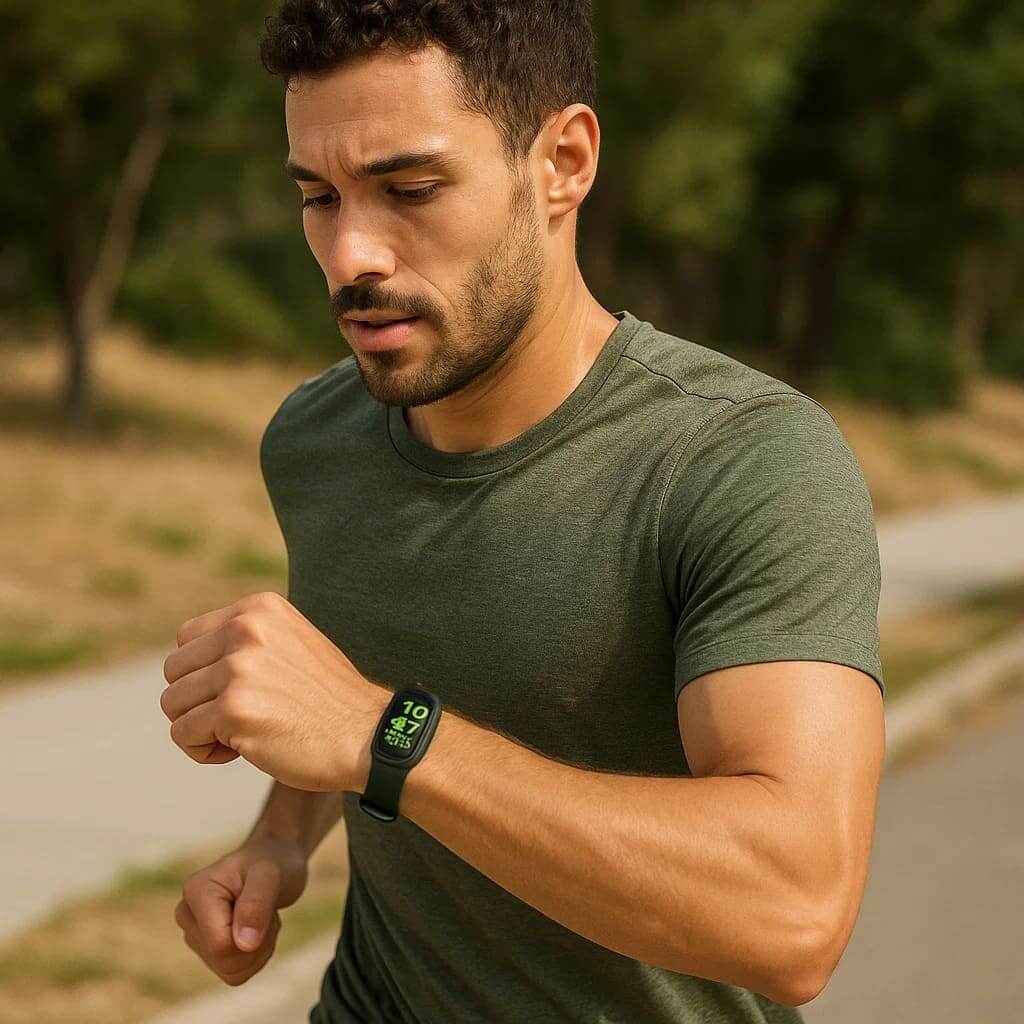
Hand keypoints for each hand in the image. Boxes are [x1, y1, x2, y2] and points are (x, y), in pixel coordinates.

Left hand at [162, 591, 389, 791]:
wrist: (367, 737)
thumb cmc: (328, 701)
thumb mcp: (291, 645)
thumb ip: (247, 641)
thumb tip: (189, 660)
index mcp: (259, 609)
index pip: (187, 639)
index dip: (203, 674)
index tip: (239, 693)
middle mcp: (246, 630)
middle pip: (174, 670)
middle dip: (196, 701)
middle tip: (237, 719)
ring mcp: (238, 668)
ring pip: (172, 703)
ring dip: (198, 728)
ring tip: (238, 737)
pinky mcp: (233, 709)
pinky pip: (183, 734)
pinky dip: (202, 752)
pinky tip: (238, 754)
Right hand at [174, 836, 308, 986]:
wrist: (274, 861)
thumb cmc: (271, 863)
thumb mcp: (270, 875)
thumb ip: (256, 904)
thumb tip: (244, 944)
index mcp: (195, 891)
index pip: (220, 944)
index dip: (252, 936)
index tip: (265, 904)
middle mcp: (187, 914)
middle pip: (225, 961)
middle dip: (258, 943)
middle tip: (266, 909)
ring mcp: (194, 934)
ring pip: (231, 971)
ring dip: (259, 950)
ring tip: (262, 916)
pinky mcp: (207, 949)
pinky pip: (234, 974)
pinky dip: (255, 957)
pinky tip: (257, 929)